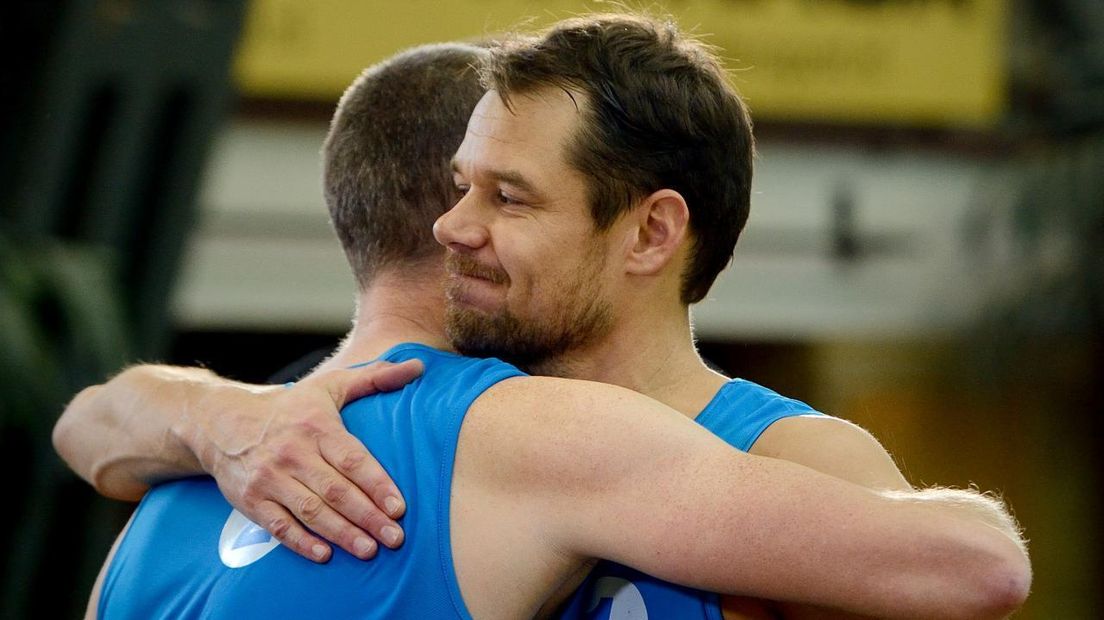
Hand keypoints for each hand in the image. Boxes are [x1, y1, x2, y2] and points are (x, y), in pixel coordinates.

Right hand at [175, 359, 422, 562]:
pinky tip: (324, 555)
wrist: (223, 423)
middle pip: (336, 491)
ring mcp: (270, 478)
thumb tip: (417, 365)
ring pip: (311, 511)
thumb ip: (375, 378)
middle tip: (395, 538)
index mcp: (316, 426)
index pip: (351, 459)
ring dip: (342, 534)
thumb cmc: (290, 407)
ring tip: (369, 550)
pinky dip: (300, 542)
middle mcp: (292, 453)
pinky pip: (278, 525)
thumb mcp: (330, 386)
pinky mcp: (251, 500)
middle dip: (368, 517)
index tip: (399, 507)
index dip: (376, 484)